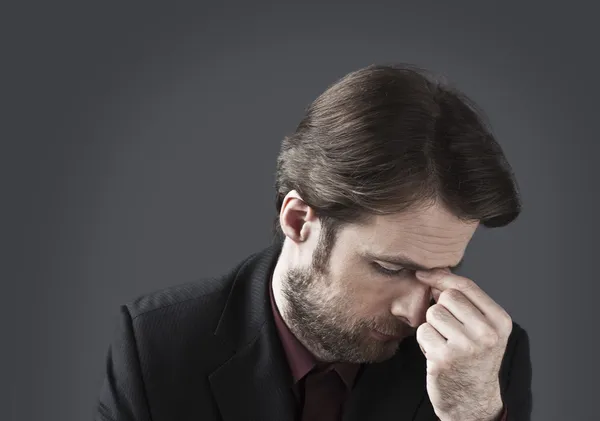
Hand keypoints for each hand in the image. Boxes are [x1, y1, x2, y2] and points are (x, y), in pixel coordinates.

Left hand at [414, 269, 511, 420]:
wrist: (472, 400)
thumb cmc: (474, 359)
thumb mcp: (483, 329)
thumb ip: (465, 301)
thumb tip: (436, 273)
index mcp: (500, 321)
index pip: (466, 286)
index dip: (441, 277)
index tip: (424, 275)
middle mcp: (487, 334)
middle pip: (447, 297)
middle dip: (440, 308)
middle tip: (447, 329)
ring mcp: (466, 347)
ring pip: (432, 314)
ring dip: (432, 326)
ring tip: (444, 343)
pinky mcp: (444, 359)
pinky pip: (422, 332)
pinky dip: (424, 342)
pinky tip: (437, 354)